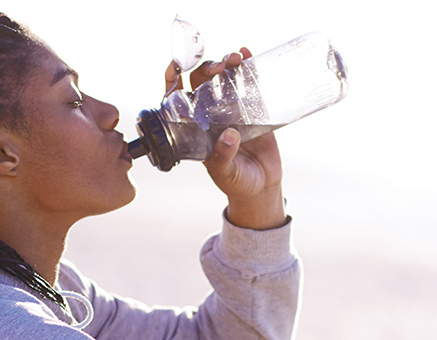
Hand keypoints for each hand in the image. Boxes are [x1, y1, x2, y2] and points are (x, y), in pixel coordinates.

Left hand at [164, 50, 285, 229]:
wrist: (262, 187)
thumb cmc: (236, 182)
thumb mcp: (225, 172)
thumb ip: (222, 157)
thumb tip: (228, 135)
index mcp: (196, 128)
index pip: (179, 99)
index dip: (174, 80)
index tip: (175, 65)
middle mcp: (211, 114)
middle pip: (203, 82)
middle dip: (206, 69)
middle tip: (218, 67)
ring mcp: (232, 109)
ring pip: (224, 79)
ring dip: (226, 64)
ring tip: (235, 59)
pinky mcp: (253, 109)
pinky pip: (249, 84)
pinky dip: (248, 67)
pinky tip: (248, 55)